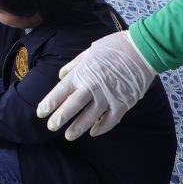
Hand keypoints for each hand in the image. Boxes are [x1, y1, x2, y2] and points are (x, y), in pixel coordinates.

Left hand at [36, 31, 156, 139]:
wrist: (141, 49)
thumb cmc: (113, 47)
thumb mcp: (88, 52)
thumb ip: (74, 66)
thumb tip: (61, 76)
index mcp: (81, 74)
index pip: (60, 92)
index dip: (49, 104)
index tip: (41, 112)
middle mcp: (92, 87)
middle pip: (71, 108)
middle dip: (59, 119)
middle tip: (50, 127)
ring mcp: (108, 97)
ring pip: (89, 118)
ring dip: (78, 128)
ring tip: (69, 136)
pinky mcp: (123, 104)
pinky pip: (110, 120)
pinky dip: (101, 128)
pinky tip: (93, 132)